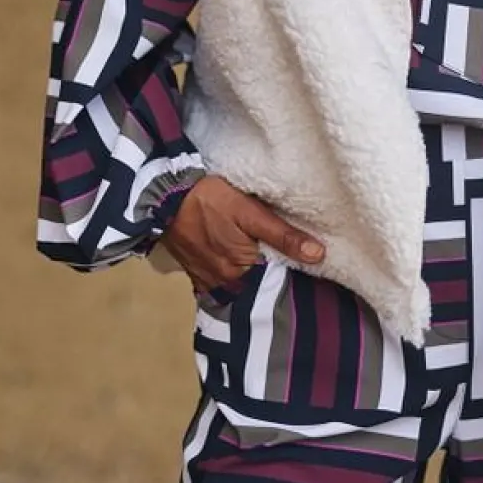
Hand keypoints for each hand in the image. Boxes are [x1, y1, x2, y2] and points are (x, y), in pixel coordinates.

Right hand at [162, 175, 324, 294]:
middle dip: (275, 278)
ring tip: (271, 263)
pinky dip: (235, 275)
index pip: (277, 281)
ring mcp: (209, 282)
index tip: (311, 269)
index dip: (294, 274)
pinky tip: (244, 264)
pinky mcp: (197, 275)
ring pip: (242, 284)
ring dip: (255, 277)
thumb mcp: (249, 211)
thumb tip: (319, 255)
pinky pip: (223, 282)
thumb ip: (282, 235)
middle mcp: (225, 284)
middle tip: (292, 264)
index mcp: (241, 270)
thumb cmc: (210, 200)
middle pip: (259, 285)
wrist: (164, 197)